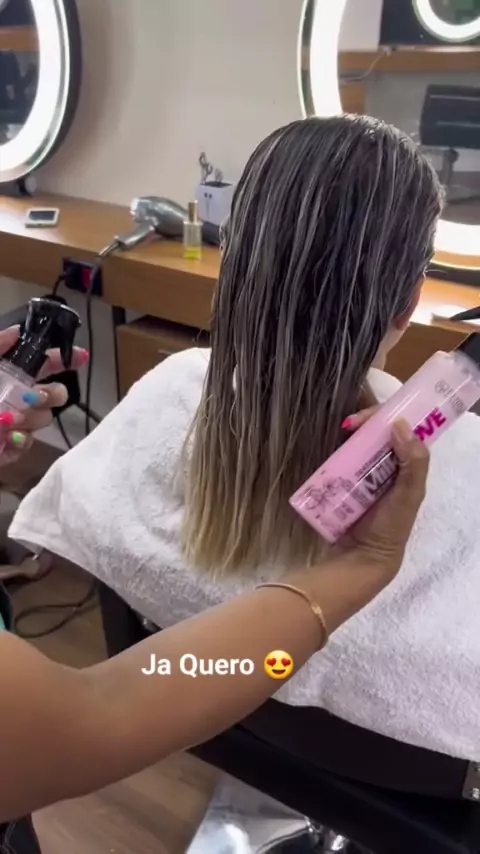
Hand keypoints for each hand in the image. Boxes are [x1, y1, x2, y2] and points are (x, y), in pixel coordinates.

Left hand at [0, 326, 87, 465]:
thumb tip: (16, 331)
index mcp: (9, 374)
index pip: (45, 364)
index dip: (65, 359)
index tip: (79, 357)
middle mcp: (17, 397)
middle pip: (54, 394)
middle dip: (52, 394)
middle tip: (33, 395)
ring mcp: (15, 425)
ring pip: (42, 420)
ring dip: (27, 418)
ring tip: (6, 419)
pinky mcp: (8, 450)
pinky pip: (25, 445)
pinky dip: (15, 442)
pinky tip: (2, 439)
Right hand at [344, 419, 428, 577]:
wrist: (361, 558)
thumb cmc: (390, 527)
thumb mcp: (409, 494)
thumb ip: (414, 462)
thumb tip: (400, 424)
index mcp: (407, 465)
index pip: (399, 429)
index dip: (386, 417)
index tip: (368, 419)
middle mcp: (386, 467)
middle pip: (375, 434)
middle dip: (362, 424)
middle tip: (347, 426)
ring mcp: (363, 475)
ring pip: (356, 445)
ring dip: (346, 438)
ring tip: (337, 435)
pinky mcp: (343, 485)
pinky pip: (339, 462)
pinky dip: (334, 453)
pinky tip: (328, 450)